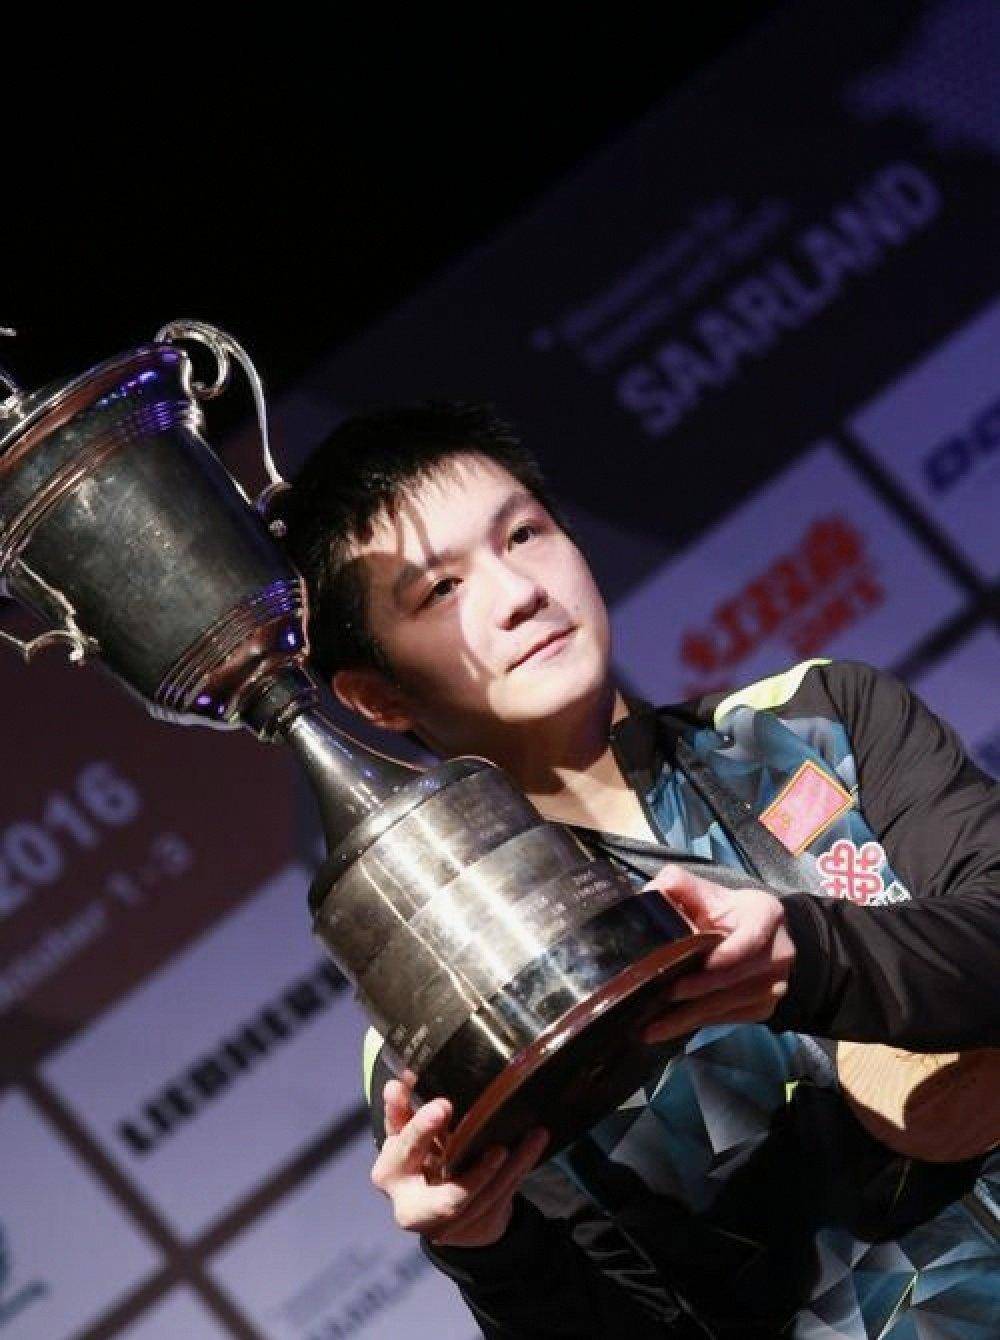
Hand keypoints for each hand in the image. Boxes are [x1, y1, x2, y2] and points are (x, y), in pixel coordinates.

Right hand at [370, 1069, 548, 1247]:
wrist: (429, 1208)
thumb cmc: (415, 1160)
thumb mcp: (403, 1136)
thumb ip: (400, 1111)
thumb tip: (398, 1082)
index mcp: (392, 1176)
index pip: (405, 1152)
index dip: (421, 1131)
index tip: (443, 1106)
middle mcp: (416, 1209)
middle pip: (448, 1199)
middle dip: (476, 1176)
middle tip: (499, 1150)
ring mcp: (448, 1225)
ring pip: (487, 1196)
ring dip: (513, 1166)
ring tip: (533, 1135)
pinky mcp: (476, 1224)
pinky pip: (503, 1195)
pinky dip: (521, 1167)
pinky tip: (535, 1142)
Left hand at [642, 865, 795, 1042]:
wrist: (769, 939)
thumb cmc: (731, 913)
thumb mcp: (712, 892)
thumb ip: (682, 885)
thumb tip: (653, 891)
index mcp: (766, 915)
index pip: (747, 940)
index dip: (721, 957)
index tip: (692, 968)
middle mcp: (778, 953)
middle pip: (732, 979)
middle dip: (693, 992)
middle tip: (658, 999)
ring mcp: (774, 985)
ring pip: (726, 1004)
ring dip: (688, 1018)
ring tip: (652, 1028)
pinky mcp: (765, 1008)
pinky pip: (728, 1018)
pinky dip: (698, 1024)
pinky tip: (670, 1029)